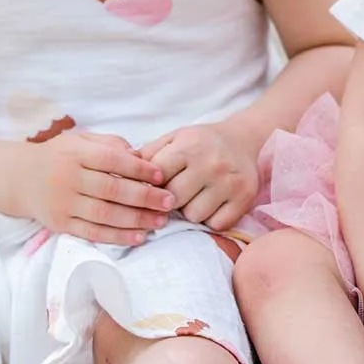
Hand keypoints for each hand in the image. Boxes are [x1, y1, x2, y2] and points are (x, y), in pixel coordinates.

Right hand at [18, 130, 173, 245]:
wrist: (20, 178)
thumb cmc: (60, 156)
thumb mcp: (80, 140)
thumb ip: (109, 144)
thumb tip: (140, 156)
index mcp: (75, 153)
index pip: (111, 160)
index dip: (138, 169)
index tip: (161, 175)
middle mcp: (68, 178)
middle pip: (112, 190)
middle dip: (145, 197)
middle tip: (169, 201)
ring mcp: (63, 203)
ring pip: (104, 214)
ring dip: (136, 219)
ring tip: (160, 221)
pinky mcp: (60, 224)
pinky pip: (92, 232)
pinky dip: (117, 236)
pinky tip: (139, 237)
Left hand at [139, 120, 259, 230]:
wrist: (243, 139)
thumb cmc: (200, 142)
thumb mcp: (173, 138)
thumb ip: (148, 154)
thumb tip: (119, 172)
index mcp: (190, 146)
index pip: (158, 176)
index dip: (150, 186)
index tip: (151, 188)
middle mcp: (211, 163)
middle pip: (173, 200)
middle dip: (168, 201)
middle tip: (173, 195)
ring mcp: (230, 182)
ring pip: (194, 215)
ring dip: (190, 212)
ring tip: (194, 198)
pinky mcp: (244, 198)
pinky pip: (216, 224)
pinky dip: (210, 219)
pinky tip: (211, 204)